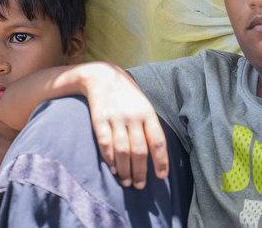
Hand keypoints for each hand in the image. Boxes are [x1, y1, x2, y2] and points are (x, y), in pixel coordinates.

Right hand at [80, 62, 168, 189]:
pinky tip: (113, 169)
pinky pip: (105, 143)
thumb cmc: (127, 95)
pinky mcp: (99, 119)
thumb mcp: (143, 105)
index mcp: (147, 113)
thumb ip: (149, 126)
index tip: (161, 176)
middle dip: (140, 172)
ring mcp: (116, 118)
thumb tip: (157, 154)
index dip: (161, 161)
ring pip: (123, 150)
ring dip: (125, 170)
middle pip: (139, 150)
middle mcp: (133, 116)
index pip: (157, 141)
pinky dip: (110, 159)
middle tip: (140, 186)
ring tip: (126, 182)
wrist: (102, 76)